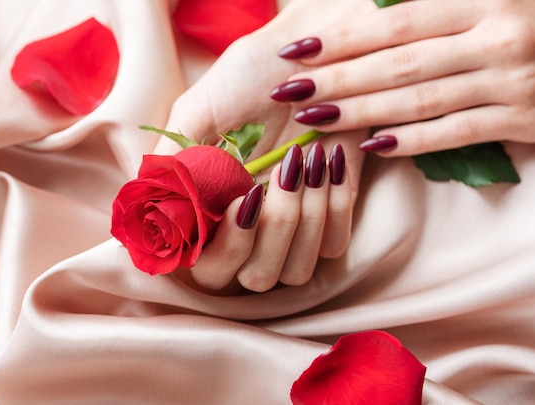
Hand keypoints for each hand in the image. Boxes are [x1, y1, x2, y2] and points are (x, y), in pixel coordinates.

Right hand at [156, 0, 375, 291]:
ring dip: (300, 221)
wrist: (314, 47)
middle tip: (265, 186)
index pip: (206, 267)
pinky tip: (328, 159)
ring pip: (296, 271)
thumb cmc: (253, 72)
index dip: (220, 251)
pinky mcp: (334, 211)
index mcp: (213, 206)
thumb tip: (147, 205)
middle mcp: (251, 225)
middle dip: (264, 237)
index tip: (235, 204)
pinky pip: (335, 246)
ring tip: (301, 160)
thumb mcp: (200, 107)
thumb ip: (173, 158)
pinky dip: (333, 207)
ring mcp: (294, 223)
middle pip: (255, 279)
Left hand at [273, 0, 534, 155]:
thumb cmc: (526, 16)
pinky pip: (456, 133)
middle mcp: (498, 36)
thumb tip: (373, 0)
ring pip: (420, 101)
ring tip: (314, 119)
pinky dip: (413, 141)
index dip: (344, 37)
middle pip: (400, 64)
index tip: (297, 52)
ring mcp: (512, 81)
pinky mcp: (523, 120)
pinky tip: (372, 146)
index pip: (398, 22)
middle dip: (338, 79)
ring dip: (361, 112)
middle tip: (288, 91)